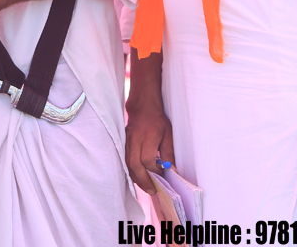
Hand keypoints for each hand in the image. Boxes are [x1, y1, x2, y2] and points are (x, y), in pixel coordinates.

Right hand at [124, 52, 174, 191]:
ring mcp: (127, 141)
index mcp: (148, 136)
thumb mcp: (169, 133)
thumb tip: (172, 170)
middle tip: (152, 191)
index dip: (154, 170)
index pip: (147, 159)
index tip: (162, 174)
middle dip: (143, 180)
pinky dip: (131, 171)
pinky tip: (138, 177)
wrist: (142, 106)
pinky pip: (125, 160)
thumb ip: (169, 152)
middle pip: (135, 165)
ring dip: (136, 178)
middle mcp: (135, 140)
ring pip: (128, 164)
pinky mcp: (124, 143)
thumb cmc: (158, 119)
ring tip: (146, 187)